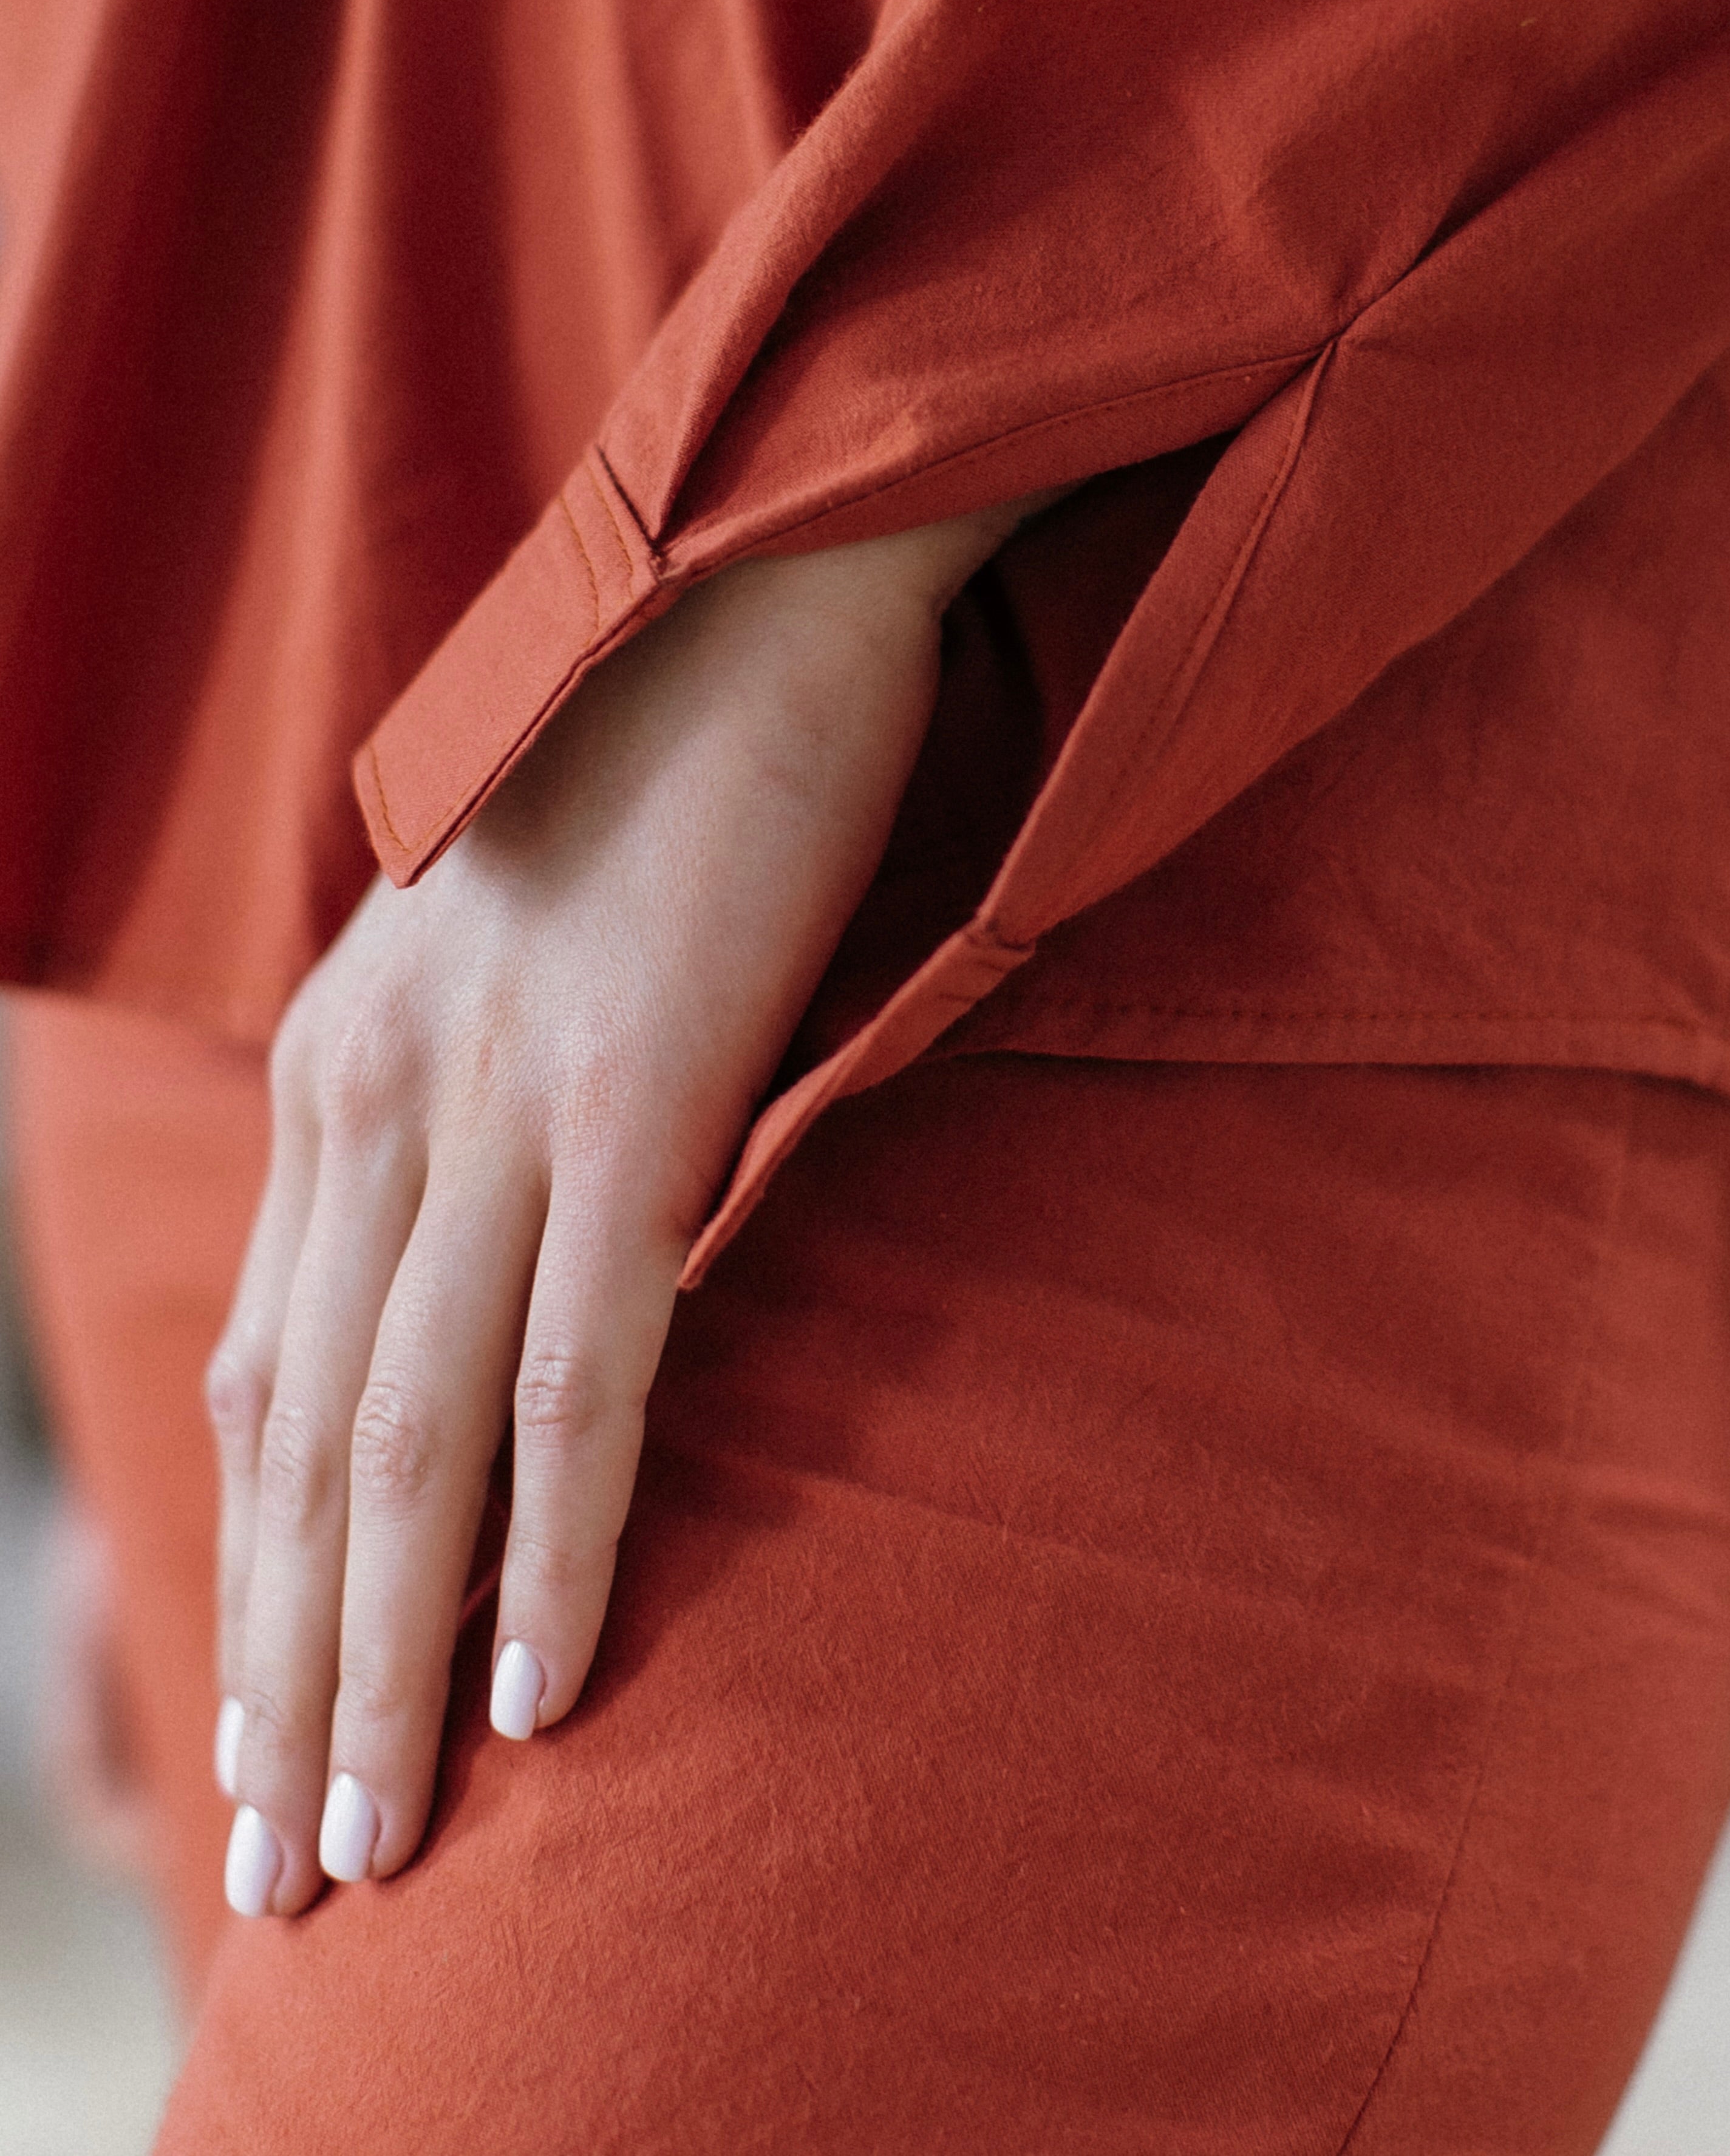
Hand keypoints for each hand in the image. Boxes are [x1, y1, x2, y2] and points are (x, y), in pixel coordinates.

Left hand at [205, 506, 1031, 1916]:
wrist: (759, 582)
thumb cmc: (673, 774)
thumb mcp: (522, 959)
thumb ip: (481, 1114)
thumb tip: (514, 1275)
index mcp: (336, 1067)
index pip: (257, 1376)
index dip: (249, 1575)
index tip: (256, 1730)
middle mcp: (370, 1098)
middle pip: (301, 1447)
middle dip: (283, 1674)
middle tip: (285, 1868)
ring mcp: (493, 1100)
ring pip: (408, 1445)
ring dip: (388, 1666)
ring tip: (379, 1843)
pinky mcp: (631, 1097)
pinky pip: (580, 1371)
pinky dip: (558, 1544)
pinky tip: (553, 1691)